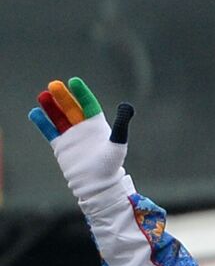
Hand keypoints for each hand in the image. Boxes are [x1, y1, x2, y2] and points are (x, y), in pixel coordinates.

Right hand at [29, 77, 134, 205]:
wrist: (97, 184)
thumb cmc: (110, 165)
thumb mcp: (118, 143)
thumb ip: (121, 125)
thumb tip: (126, 106)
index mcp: (98, 125)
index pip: (88, 104)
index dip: (81, 93)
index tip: (74, 81)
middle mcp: (84, 128)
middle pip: (71, 108)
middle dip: (63, 97)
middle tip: (54, 84)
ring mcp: (71, 136)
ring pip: (59, 117)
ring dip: (51, 107)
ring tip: (43, 95)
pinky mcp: (61, 146)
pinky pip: (50, 131)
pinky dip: (43, 122)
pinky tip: (35, 112)